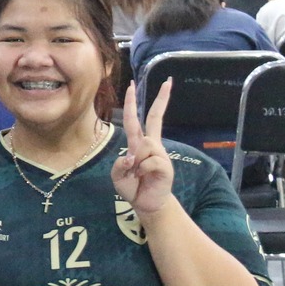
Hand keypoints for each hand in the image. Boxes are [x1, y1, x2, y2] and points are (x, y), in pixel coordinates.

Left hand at [113, 81, 178, 216]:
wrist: (146, 204)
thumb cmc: (132, 186)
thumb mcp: (117, 175)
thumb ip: (119, 164)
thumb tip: (131, 157)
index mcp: (139, 144)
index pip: (137, 119)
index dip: (133, 102)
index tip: (133, 85)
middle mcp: (151, 145)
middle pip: (155, 118)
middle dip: (161, 99)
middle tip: (167, 81)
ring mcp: (160, 154)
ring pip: (143, 145)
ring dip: (135, 161)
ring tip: (137, 174)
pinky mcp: (165, 166)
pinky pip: (148, 161)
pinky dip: (141, 170)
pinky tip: (143, 178)